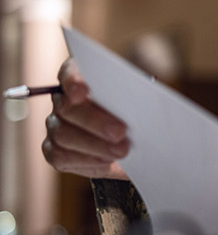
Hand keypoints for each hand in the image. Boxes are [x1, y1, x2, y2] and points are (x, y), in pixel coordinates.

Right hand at [42, 58, 129, 179]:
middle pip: (67, 108)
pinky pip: (62, 157)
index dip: (74, 81)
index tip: (83, 91)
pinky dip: (87, 161)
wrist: (133, 135)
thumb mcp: (141, 96)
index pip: (70, 72)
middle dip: (94, 121)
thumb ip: (136, 93)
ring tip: (122, 151)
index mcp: (81, 76)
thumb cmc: (136, 108)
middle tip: (120, 132)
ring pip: (63, 135)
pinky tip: (108, 161)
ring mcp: (56, 124)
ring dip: (95, 145)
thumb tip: (144, 99)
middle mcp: (63, 99)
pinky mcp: (56, 150)